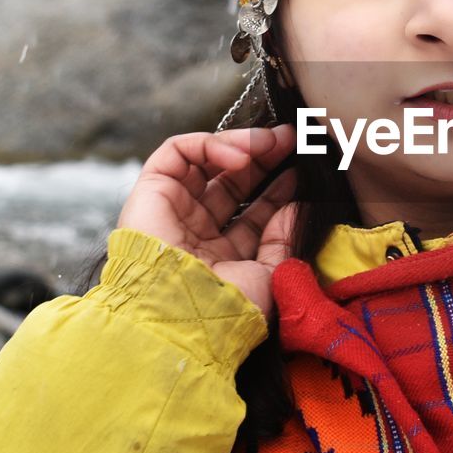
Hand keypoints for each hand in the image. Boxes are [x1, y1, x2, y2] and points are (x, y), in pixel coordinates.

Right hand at [117, 126, 297, 318]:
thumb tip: (296, 207)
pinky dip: (210, 144)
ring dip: (241, 145)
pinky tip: (240, 154)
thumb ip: (283, 238)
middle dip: (262, 158)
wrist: (185, 312)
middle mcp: (196, 233)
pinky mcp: (151, 191)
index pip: (253, 214)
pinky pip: (177, 153)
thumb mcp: (270, 274)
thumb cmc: (228, 306)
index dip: (277, 190)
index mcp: (221, 257)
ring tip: (270, 142)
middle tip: (290, 140)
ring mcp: (173, 212)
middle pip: (231, 183)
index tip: (301, 171)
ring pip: (206, 163)